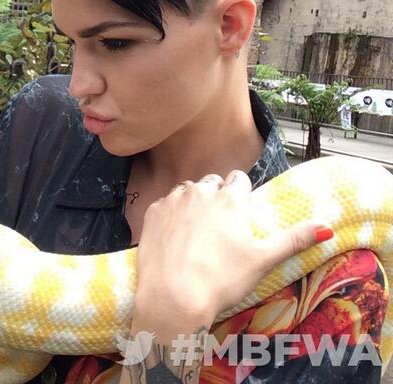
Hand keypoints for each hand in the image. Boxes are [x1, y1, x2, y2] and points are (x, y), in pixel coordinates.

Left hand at [133, 171, 331, 341]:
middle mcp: (200, 191)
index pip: (239, 180)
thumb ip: (294, 239)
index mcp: (229, 198)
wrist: (172, 296)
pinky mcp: (152, 212)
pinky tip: (174, 238)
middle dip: (217, 198)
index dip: (242, 195)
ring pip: (187, 191)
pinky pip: (165, 205)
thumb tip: (326, 226)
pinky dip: (170, 216)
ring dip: (193, 204)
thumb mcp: (263, 260)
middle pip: (212, 184)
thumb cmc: (221, 279)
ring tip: (197, 233)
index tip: (241, 214)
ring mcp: (173, 199)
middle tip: (220, 228)